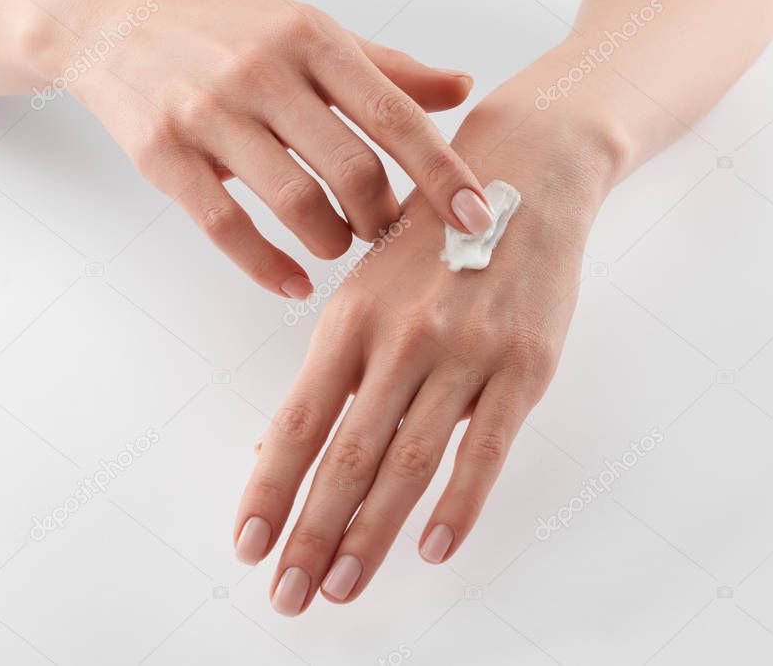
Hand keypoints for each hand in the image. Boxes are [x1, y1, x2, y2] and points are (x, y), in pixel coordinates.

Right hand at [54, 0, 491, 297]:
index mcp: (311, 40)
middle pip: (351, 169)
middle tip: (383, 233)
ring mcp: (209, 113)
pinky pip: (226, 226)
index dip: (442, 171)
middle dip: (381, 219)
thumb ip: (386, 69)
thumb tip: (462, 88)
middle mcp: (263, 73)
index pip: (394, 114)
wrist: (111, 19)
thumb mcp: (308, 32)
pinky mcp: (164, 154)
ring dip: (330, 242)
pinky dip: (267, 266)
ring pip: (293, 202)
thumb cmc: (222, 30)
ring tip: (335, 244)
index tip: (476, 217)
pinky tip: (293, 282)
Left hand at [232, 97, 618, 614]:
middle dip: (313, 533)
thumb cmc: (431, 242)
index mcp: (349, 319)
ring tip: (344, 586)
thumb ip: (330, 371)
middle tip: (289, 596)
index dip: (269, 489)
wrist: (524, 177)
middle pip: (348, 455)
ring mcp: (465, 352)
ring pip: (411, 460)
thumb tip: (275, 452)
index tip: (248, 545)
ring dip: (374, 532)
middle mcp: (400, 338)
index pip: (297, 422)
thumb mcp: (368, 290)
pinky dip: (462, 504)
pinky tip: (434, 549)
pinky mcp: (524, 367)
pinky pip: (489, 447)